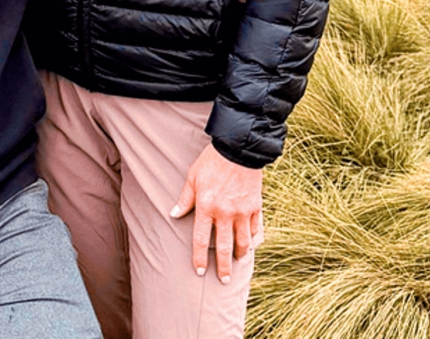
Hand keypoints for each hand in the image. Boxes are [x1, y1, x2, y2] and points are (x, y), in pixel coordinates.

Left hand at [169, 144, 262, 283]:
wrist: (239, 148)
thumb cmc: (212, 161)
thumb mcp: (193, 177)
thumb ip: (185, 198)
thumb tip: (174, 214)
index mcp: (206, 206)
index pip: (200, 239)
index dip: (199, 258)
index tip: (200, 271)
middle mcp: (225, 213)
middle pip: (223, 248)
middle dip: (223, 267)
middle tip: (224, 280)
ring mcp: (242, 211)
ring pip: (243, 242)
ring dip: (240, 254)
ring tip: (237, 261)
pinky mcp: (256, 206)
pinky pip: (255, 228)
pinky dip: (253, 238)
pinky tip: (251, 243)